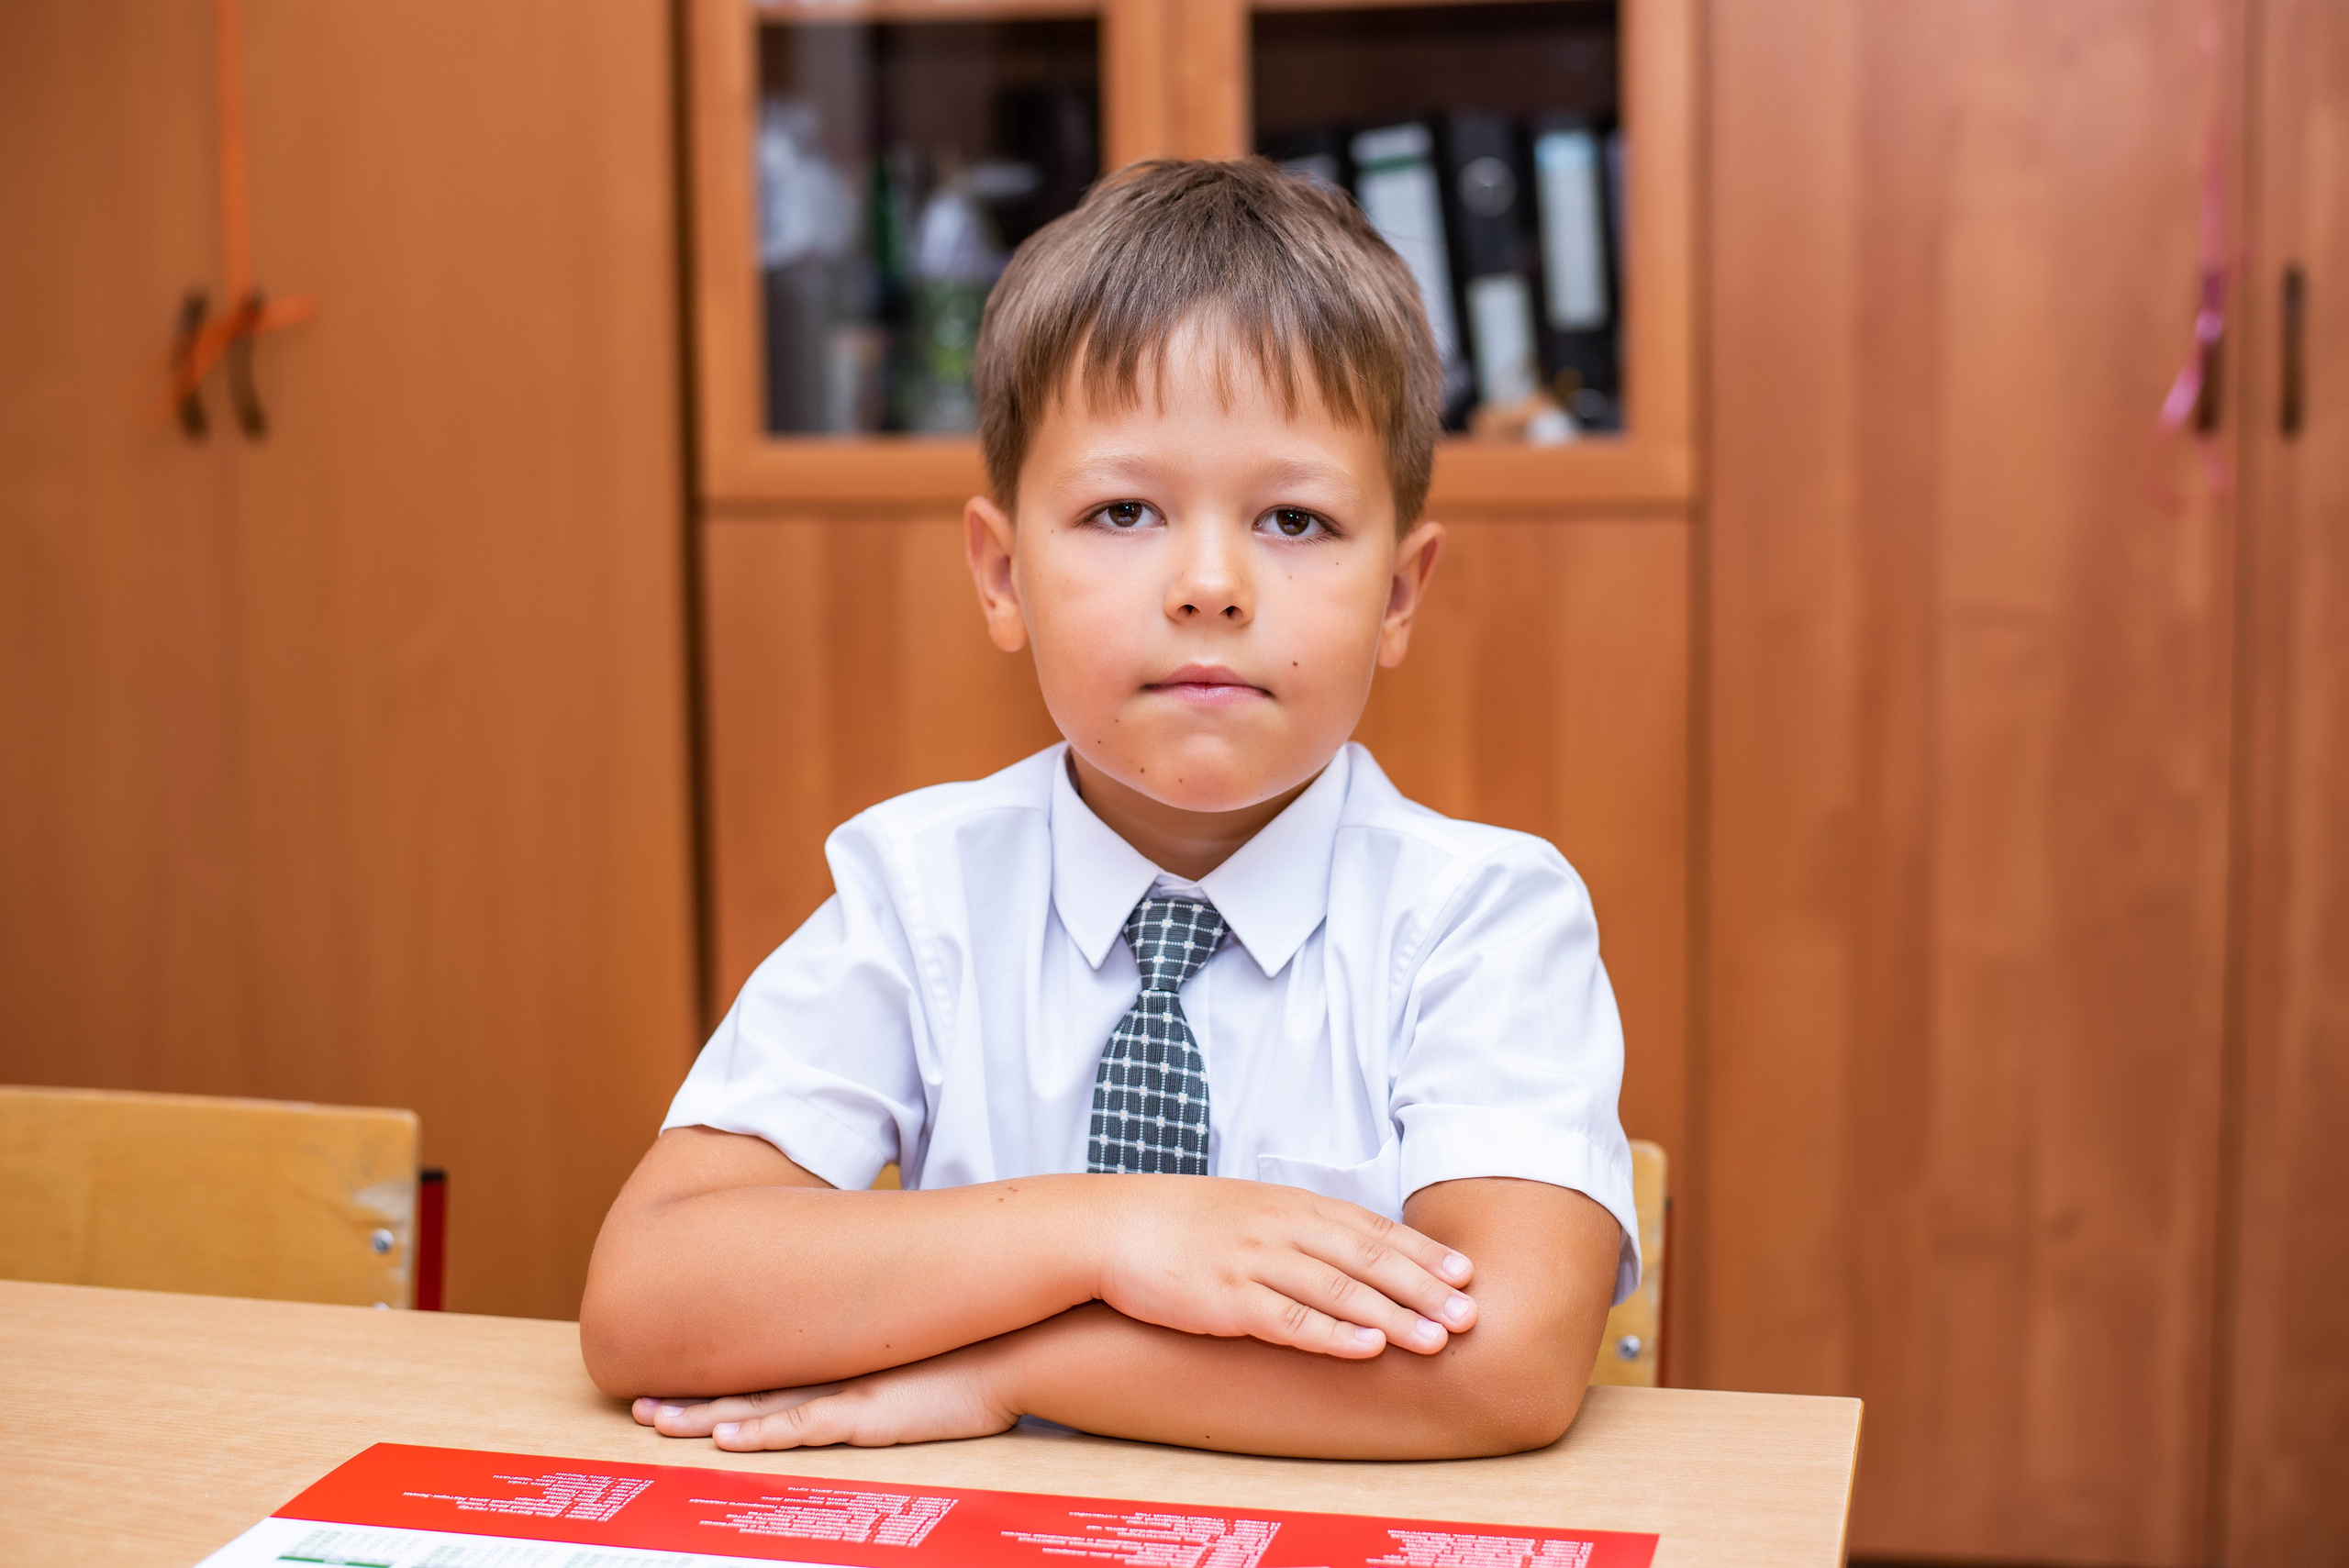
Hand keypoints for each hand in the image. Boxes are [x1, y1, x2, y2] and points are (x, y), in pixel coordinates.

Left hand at [631, 1344, 1019, 1450]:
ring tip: (653, 1421)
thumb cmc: (974, 1352)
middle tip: (637, 1406)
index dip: (716, 1378)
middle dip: (689, 1398)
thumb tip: (869, 1361)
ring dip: (704, 1416)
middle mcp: (834, 1370)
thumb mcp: (918, 1353)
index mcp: (842, 1358)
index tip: (672, 1380)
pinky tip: (726, 1438)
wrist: (1015, 1348)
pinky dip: (761, 1432)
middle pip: (747, 1386)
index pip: (766, 1368)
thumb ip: (885, 1358)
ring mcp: (847, 1391)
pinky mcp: (867, 1415)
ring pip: (758, 1406)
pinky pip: (802, 1426)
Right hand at [1090, 1177, 1477, 1359]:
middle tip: (1470, 1313)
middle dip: (1424, 1287)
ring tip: (1437, 1338)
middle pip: (1366, 1257)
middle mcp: (1280, 1227)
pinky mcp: (1225, 1298)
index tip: (1464, 1272)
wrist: (1109, 1225)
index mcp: (1289, 1204)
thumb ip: (1297, 1227)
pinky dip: (1333, 1333)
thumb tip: (1349, 1253)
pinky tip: (1368, 1346)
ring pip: (1339, 1289)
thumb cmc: (1180, 1223)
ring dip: (1394, 1314)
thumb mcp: (1248, 1209)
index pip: (1369, 1227)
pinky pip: (1289, 1318)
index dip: (1420, 1251)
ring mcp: (1254, 1261)